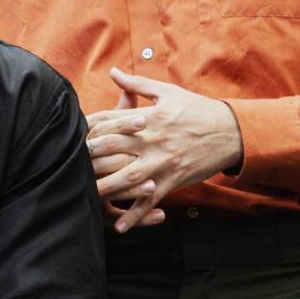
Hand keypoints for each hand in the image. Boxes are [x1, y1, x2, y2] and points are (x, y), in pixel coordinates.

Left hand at [84, 68, 242, 233]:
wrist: (231, 132)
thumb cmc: (197, 109)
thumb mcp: (168, 92)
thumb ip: (137, 84)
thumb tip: (113, 71)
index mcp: (148, 117)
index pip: (110, 121)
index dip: (89, 128)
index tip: (72, 134)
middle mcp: (152, 140)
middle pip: (112, 148)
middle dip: (89, 157)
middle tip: (68, 164)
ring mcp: (162, 163)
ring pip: (127, 178)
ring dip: (104, 188)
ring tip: (84, 196)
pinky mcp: (173, 181)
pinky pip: (150, 201)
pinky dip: (135, 216)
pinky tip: (120, 227)